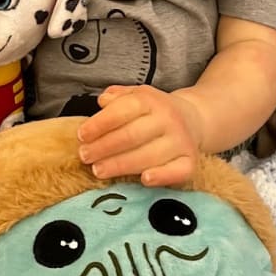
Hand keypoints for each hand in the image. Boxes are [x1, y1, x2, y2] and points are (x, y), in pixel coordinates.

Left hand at [77, 84, 203, 187]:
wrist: (194, 119)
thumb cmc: (155, 111)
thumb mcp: (137, 96)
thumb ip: (118, 97)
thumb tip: (102, 101)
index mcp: (152, 100)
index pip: (123, 110)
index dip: (100, 124)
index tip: (82, 135)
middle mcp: (168, 119)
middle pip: (132, 135)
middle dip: (104, 147)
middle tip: (84, 156)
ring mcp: (181, 141)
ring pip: (149, 155)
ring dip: (120, 165)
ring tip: (98, 170)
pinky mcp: (190, 161)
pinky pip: (178, 171)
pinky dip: (162, 176)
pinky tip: (144, 180)